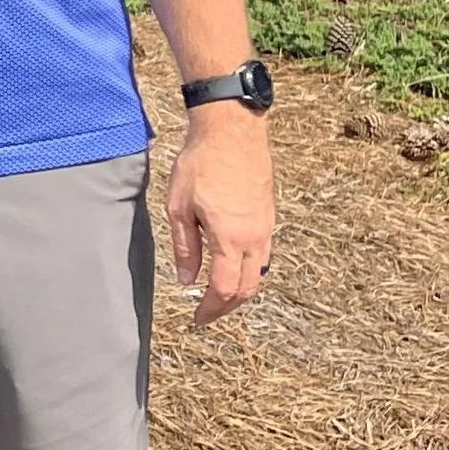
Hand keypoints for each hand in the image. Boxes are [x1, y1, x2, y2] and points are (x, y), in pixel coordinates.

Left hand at [165, 101, 275, 325]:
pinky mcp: (269, 217)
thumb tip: (187, 280)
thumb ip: (184, 247)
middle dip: (226, 307)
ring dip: (240, 291)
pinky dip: (250, 272)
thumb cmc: (201, 164)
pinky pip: (263, 256)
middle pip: (247, 288)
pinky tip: (233, 268)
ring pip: (260, 274)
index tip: (196, 319)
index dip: (210, 310)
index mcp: (230, 238)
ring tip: (218, 296)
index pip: (224, 289)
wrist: (233, 130)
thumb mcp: (179, 207)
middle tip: (206, 314)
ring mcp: (266, 228)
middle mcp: (254, 238)